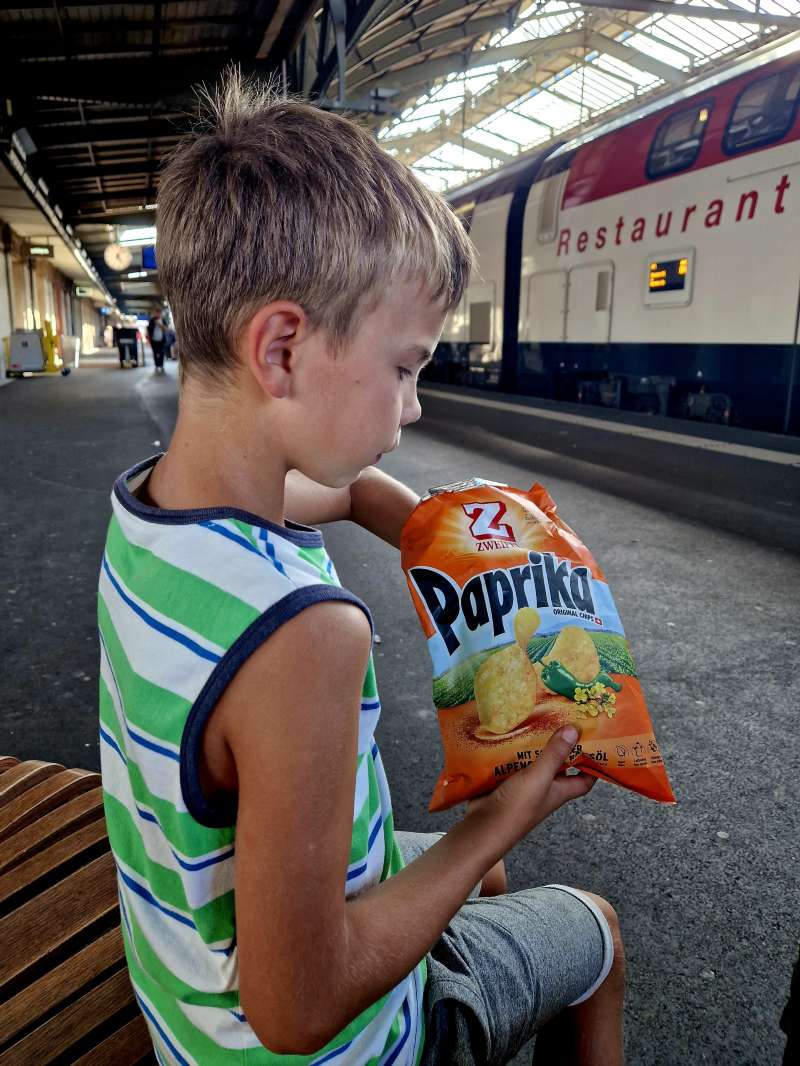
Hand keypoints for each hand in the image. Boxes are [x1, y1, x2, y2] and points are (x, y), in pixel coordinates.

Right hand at [465, 727, 594, 843]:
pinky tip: (507, 732)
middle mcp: (544, 787)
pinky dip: (510, 748)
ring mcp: (523, 783)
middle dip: (559, 744)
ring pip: (532, 759)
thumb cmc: (516, 809)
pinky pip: (510, 760)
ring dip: (532, 743)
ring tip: (533, 717)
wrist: (482, 827)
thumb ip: (555, 755)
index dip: (592, 764)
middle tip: (560, 718)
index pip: (584, 779)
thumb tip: (574, 730)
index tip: (595, 741)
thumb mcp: (539, 779)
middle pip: (557, 764)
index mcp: (559, 790)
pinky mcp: (504, 779)